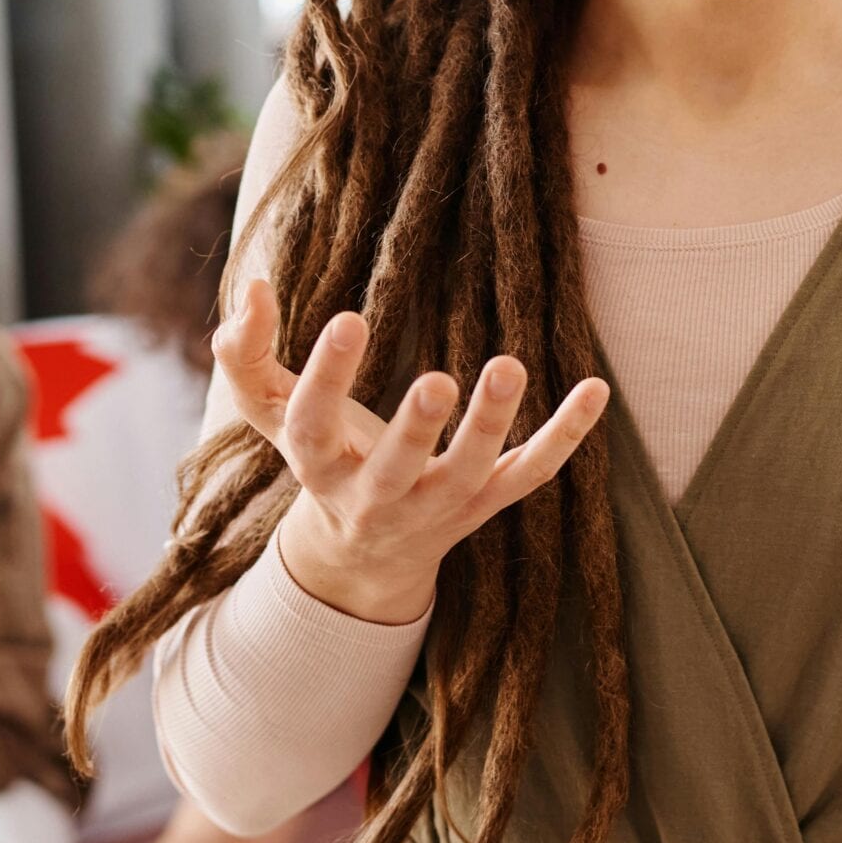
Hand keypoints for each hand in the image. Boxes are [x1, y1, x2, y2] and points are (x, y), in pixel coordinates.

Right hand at [213, 278, 608, 624]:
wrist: (366, 558)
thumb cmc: (323, 457)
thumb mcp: (274, 415)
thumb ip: (246, 354)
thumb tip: (254, 284)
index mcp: (318, 468)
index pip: (311, 428)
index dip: (326, 379)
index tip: (347, 319)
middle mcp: (377, 498)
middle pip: (395, 471)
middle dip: (415, 429)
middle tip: (437, 380)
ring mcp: (437, 507)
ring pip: (468, 474)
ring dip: (491, 425)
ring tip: (509, 365)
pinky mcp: (486, 504)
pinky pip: (530, 474)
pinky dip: (565, 436)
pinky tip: (595, 388)